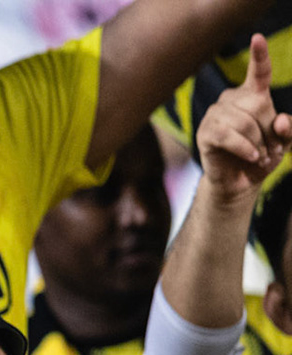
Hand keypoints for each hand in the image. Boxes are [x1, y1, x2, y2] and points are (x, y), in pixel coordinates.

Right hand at [197, 35, 291, 207]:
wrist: (239, 183)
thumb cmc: (261, 157)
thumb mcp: (284, 143)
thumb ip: (289, 130)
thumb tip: (280, 119)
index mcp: (251, 96)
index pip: (258, 73)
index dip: (259, 55)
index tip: (257, 38)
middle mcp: (231, 100)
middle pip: (257, 106)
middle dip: (269, 131)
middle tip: (272, 150)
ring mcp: (215, 115)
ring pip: (244, 122)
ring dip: (258, 143)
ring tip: (260, 156)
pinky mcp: (206, 133)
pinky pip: (229, 135)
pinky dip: (246, 148)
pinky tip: (252, 157)